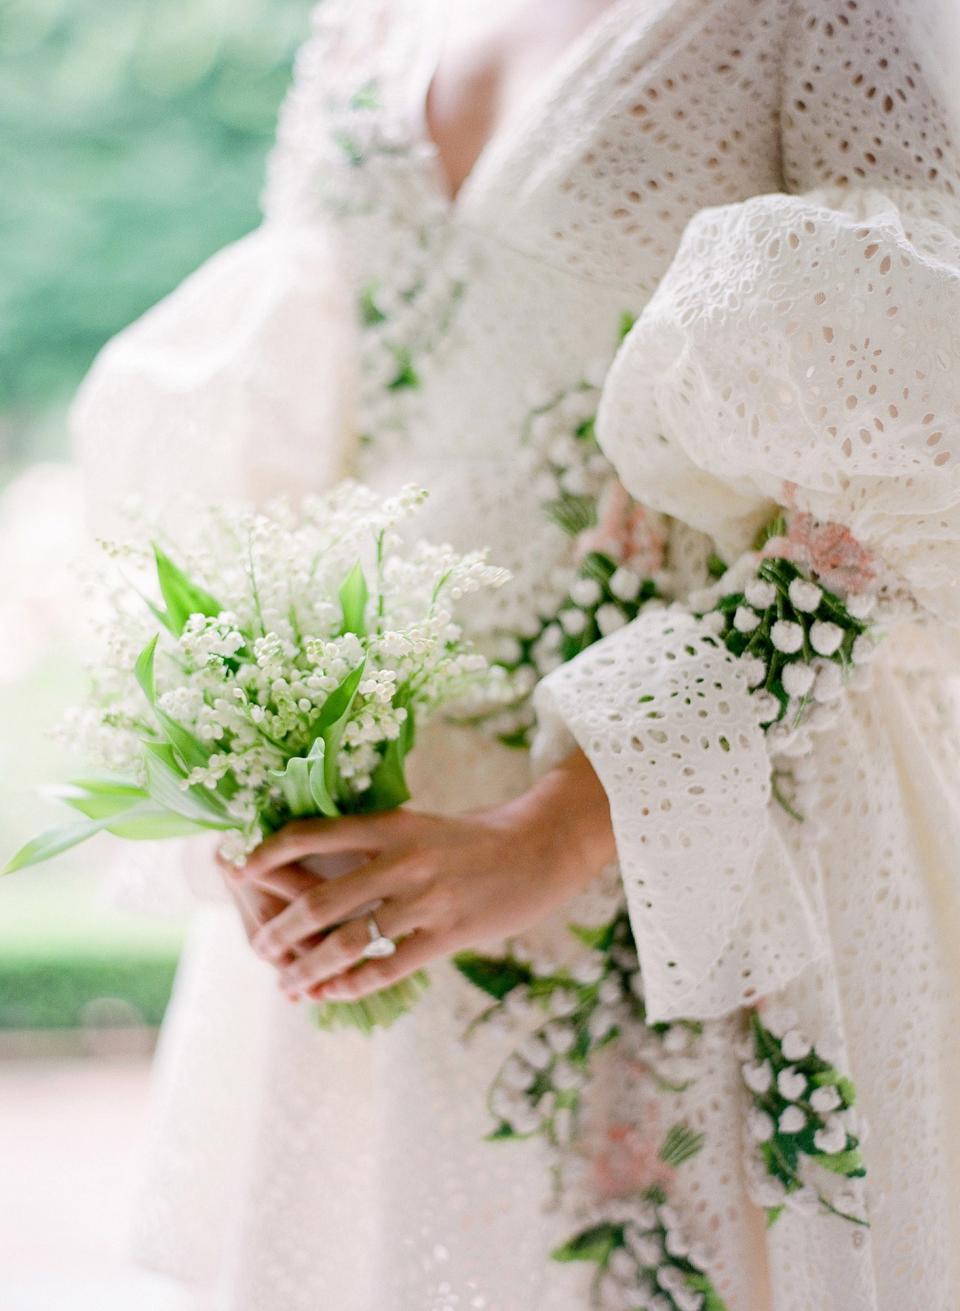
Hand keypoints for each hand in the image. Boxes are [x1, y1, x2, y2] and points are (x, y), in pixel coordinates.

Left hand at [234, 749, 615, 1003]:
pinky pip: (388, 967)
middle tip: (258, 947)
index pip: (313, 834)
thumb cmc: (470, 838)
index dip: (269, 853)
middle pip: (321, 899)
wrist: (537, 849)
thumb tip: (310, 856)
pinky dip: (352, 985)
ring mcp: (426, 899)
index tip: (237, 868)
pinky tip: (331, 993)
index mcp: (391, 825)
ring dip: (309, 967)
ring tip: (288, 983)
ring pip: (350, 941)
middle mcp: (403, 859)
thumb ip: (372, 840)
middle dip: (279, 930)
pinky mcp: (449, 933)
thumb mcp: (418, 824)